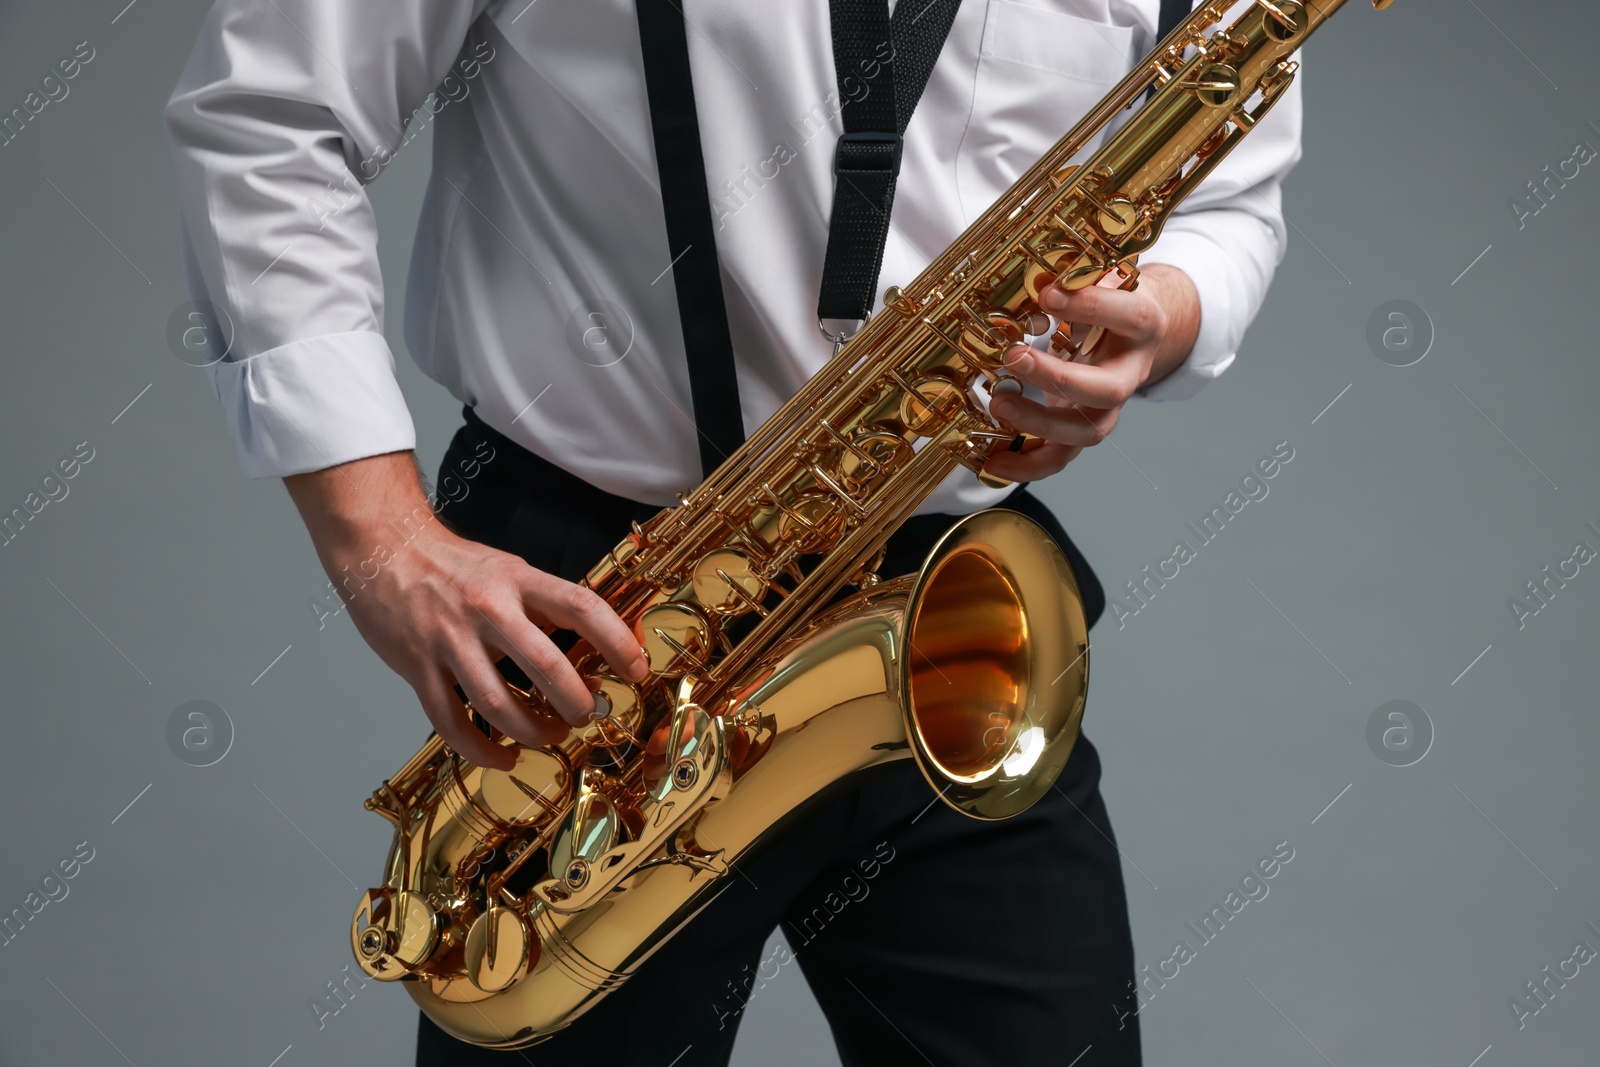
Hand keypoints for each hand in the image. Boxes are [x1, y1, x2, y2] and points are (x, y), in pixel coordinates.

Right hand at [285, 452, 647, 769]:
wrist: (381, 548)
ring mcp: (449, 640)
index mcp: (517, 580)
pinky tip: (502, 756)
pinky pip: (452, 723)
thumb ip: (541, 605)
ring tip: (548, 736)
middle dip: (576, 701)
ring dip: (534, 731)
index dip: (617, 641)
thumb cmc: (449, 563)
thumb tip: (588, 644)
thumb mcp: (507, 569)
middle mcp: (487, 609)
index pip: (581, 607)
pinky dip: (482, 750)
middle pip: (546, 664)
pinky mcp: (418, 668)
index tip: (637, 670)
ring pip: (499, 704)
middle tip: (588, 714)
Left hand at [983, 263, 1200, 482]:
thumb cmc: (1109, 301)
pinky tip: (994, 462)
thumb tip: (1039, 278)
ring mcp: (1108, 408)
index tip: (1048, 296)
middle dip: (1059, 379)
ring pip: (1085, 431)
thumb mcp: (1102, 277)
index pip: (1129, 318)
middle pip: (1107, 390)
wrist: (1131, 333)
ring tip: (998, 404)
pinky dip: (1027, 464)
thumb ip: (1079, 276)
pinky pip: (1061, 457)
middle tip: (1014, 357)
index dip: (1091, 306)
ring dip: (1039, 423)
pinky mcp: (1082, 429)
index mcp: (1143, 328)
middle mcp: (1131, 373)